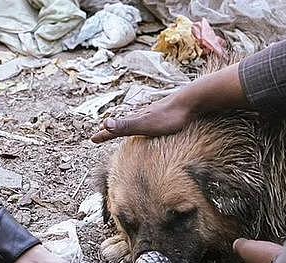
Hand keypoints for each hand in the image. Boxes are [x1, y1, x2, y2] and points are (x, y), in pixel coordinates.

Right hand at [91, 62, 246, 143]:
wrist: (193, 100)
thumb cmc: (170, 116)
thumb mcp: (145, 124)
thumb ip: (126, 125)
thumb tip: (104, 123)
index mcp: (137, 118)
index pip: (116, 128)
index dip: (104, 134)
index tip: (92, 139)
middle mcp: (144, 113)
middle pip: (125, 122)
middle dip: (113, 128)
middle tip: (105, 132)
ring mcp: (155, 112)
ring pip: (137, 119)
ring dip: (129, 124)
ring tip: (125, 127)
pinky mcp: (167, 112)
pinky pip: (151, 119)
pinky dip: (144, 122)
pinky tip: (151, 123)